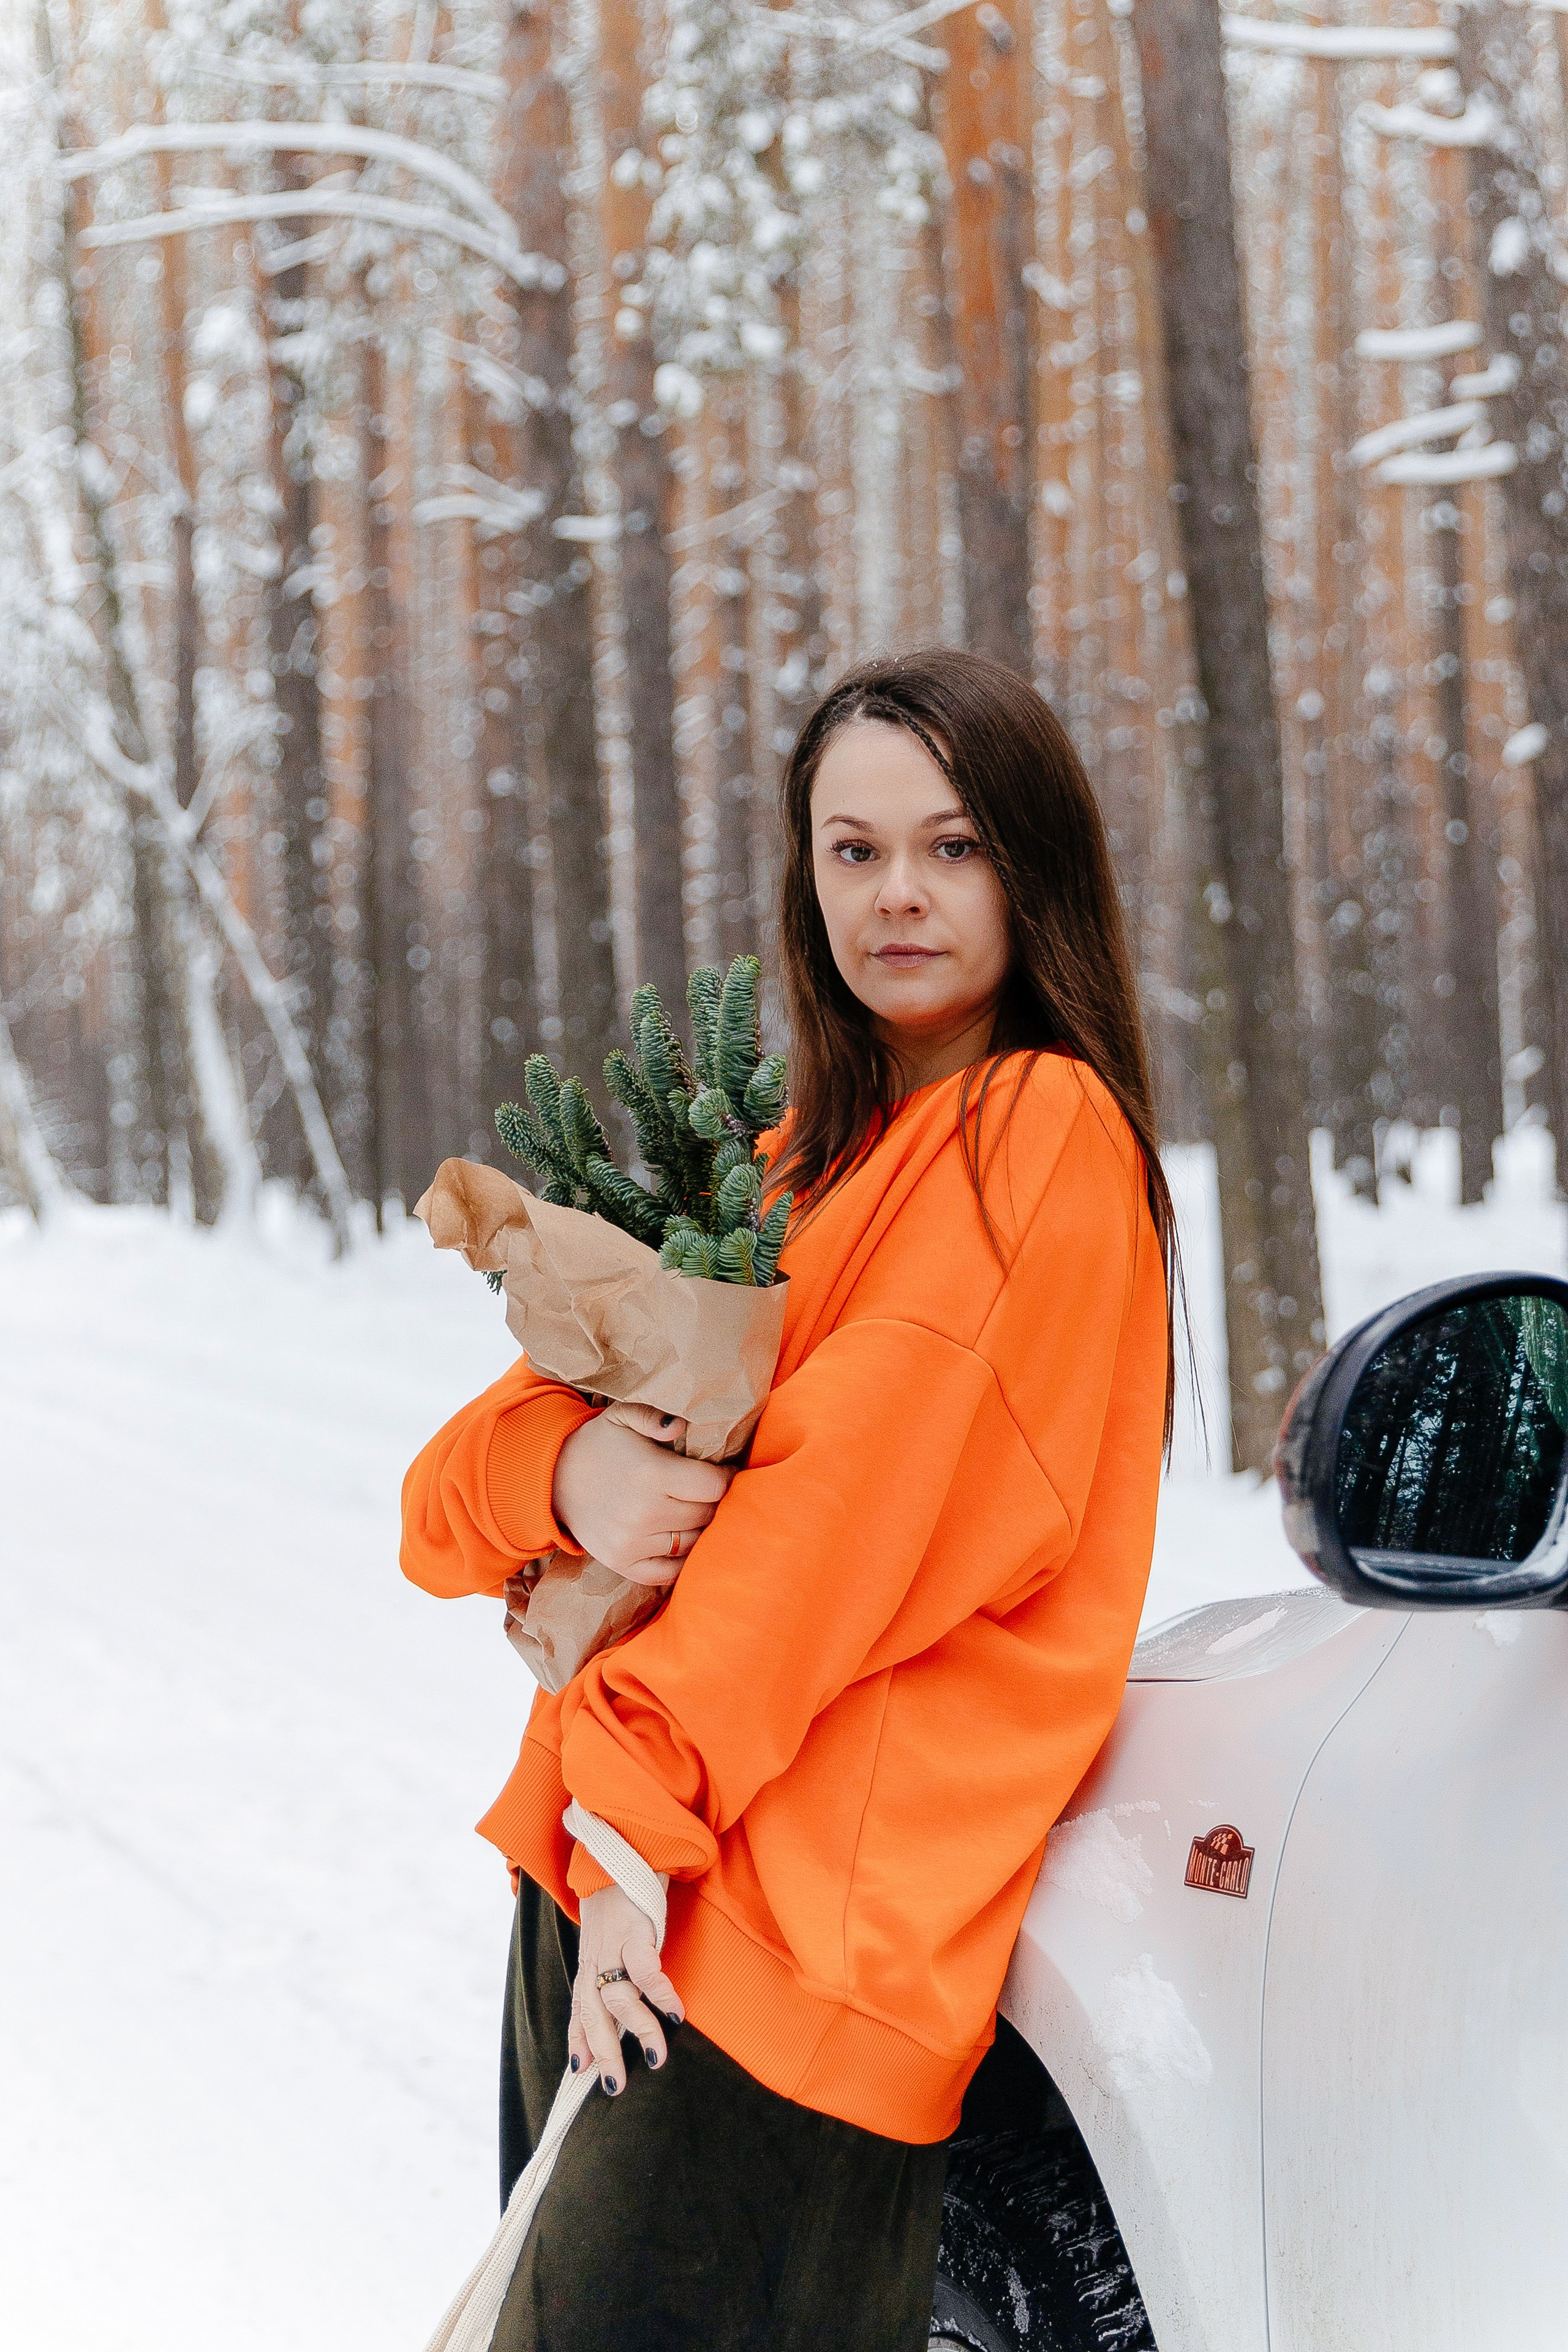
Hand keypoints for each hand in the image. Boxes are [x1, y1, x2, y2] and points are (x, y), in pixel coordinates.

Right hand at [551, 1403, 732, 1585]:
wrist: (552, 1478)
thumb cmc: (598, 1444)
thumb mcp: (622, 1415)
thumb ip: (655, 1416)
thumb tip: (681, 1427)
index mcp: (651, 1474)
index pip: (713, 1486)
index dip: (725, 1477)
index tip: (722, 1471)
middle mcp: (644, 1513)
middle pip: (706, 1515)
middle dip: (714, 1501)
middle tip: (707, 1491)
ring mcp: (632, 1543)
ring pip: (692, 1543)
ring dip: (698, 1528)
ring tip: (693, 1512)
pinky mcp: (621, 1563)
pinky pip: (667, 1572)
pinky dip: (679, 1560)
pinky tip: (680, 1541)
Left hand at [570, 1883, 683, 2094]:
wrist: (619, 1852)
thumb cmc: (619, 1901)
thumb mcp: (608, 1938)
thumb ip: (611, 1970)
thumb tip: (621, 2002)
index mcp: (589, 1964)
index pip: (578, 2011)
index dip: (578, 2043)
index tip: (581, 2074)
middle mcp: (596, 1960)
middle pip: (593, 2016)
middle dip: (604, 2054)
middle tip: (616, 2086)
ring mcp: (613, 1947)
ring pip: (617, 1999)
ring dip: (638, 2031)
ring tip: (657, 2057)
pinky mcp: (635, 1932)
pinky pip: (646, 1971)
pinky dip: (660, 1995)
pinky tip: (677, 2014)